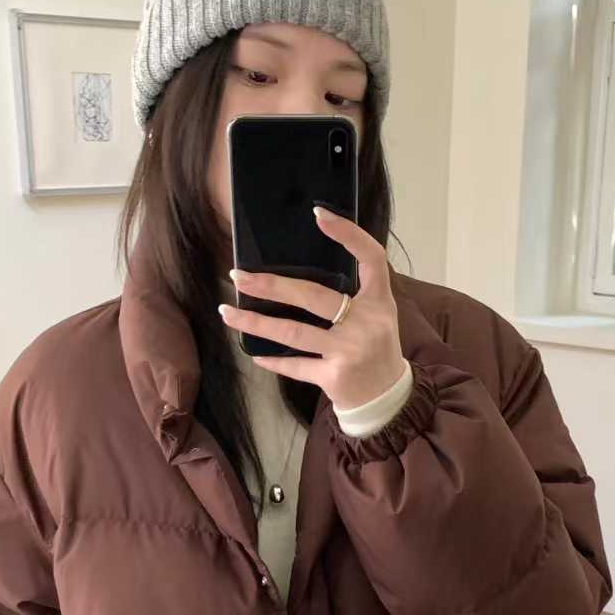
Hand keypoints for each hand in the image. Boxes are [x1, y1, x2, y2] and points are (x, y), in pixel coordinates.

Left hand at [219, 206, 407, 412]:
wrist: (387, 400)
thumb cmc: (376, 350)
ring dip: (255, 322)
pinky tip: (255, 355)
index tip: (319, 214)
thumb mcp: (378, 316)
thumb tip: (304, 269)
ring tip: (227, 312)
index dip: (348, 235)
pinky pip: (296, 365)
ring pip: (293, 332)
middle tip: (238, 275)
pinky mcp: (334, 377)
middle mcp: (367, 323)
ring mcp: (349, 351)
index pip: (371, 258)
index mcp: (380, 302)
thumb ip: (355, 293)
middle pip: (313, 295)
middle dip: (271, 285)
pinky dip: (274, 361)